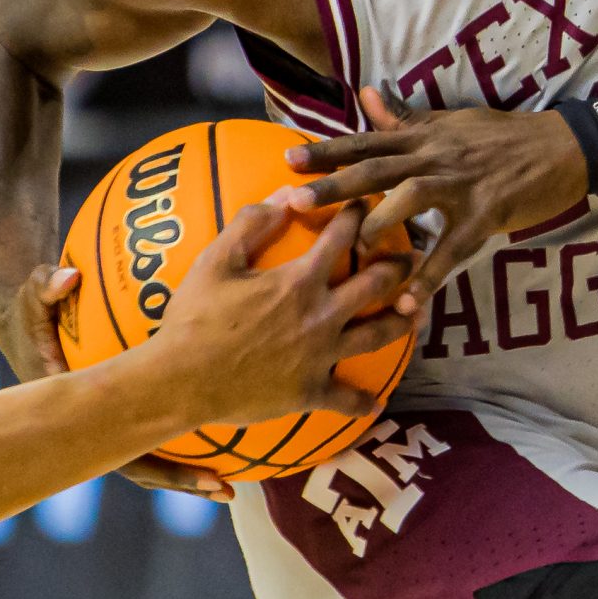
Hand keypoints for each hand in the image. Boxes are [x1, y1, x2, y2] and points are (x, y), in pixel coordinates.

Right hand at [0, 259, 230, 498]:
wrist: (24, 324)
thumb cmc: (33, 308)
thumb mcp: (32, 294)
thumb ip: (48, 286)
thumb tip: (69, 278)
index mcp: (75, 408)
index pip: (115, 447)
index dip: (152, 463)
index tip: (189, 472)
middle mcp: (90, 425)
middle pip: (138, 463)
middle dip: (180, 480)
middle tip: (225, 491)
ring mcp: (103, 422)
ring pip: (147, 454)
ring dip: (185, 471)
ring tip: (232, 485)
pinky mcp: (117, 410)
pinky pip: (154, 427)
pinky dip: (184, 434)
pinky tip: (228, 430)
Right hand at [147, 199, 418, 434]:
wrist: (181, 380)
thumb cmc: (194, 318)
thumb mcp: (217, 261)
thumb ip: (252, 224)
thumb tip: (284, 194)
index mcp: (299, 280)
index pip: (341, 236)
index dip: (357, 214)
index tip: (367, 202)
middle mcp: (321, 315)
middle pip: (376, 284)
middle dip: (399, 265)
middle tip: (412, 255)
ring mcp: (321, 356)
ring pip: (378, 335)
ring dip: (402, 321)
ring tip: (417, 310)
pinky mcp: (311, 391)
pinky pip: (346, 399)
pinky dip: (364, 403)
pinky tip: (376, 404)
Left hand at [283, 87, 588, 291]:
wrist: (562, 147)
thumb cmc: (503, 136)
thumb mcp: (450, 122)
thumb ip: (405, 117)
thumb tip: (366, 94)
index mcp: (424, 137)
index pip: (366, 142)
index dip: (327, 152)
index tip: (288, 160)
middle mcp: (435, 157)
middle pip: (376, 169)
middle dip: (335, 186)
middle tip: (295, 201)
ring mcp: (461, 185)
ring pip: (411, 199)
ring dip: (379, 224)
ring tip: (351, 251)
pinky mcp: (487, 214)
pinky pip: (453, 248)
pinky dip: (429, 276)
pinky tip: (407, 302)